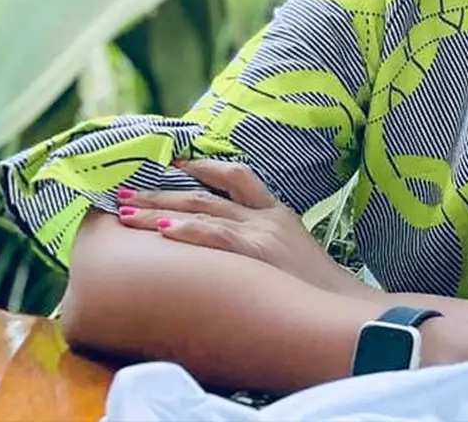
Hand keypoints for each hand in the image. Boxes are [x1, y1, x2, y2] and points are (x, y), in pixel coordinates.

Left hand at [113, 159, 359, 295]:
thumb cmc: (314, 288)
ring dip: (159, 211)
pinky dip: (187, 230)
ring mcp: (260, 233)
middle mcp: (266, 217)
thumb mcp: (293, 250)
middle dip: (164, 193)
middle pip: (207, 194)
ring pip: (202, 212)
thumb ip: (265, 239)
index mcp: (276, 212)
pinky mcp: (256, 253)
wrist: (341, 304)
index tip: (174, 164)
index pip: (237, 176)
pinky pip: (215, 236)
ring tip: (127, 212)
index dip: (204, 166)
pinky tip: (162, 230)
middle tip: (127, 191)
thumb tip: (227, 244)